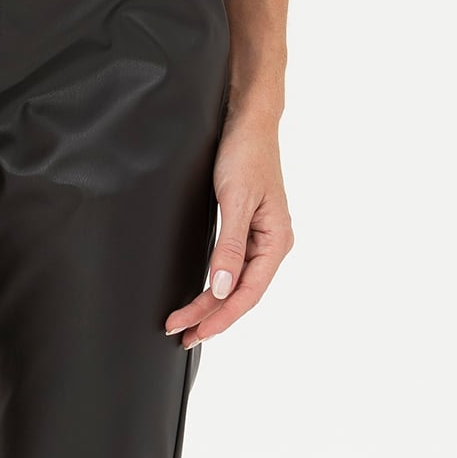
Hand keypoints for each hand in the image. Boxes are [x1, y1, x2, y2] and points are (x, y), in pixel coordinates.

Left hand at [164, 110, 292, 350]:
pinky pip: (233, 268)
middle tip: (179, 335)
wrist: (247, 122)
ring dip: (211, 305)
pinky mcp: (247, 229)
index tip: (192, 330)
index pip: (247, 293)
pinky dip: (216, 285)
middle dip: (210, 316)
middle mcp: (272, 244)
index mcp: (277, 241)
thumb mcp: (235, 201)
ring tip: (187, 324)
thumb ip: (229, 247)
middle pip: (240, 293)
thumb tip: (221, 288)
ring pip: (236, 283)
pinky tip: (204, 296)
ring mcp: (260, 238)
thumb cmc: (246, 155)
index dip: (219, 316)